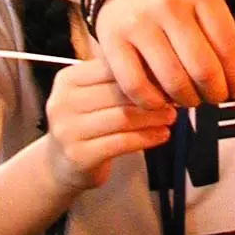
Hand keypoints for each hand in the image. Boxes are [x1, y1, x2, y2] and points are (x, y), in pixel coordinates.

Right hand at [45, 59, 176, 189]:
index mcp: (67, 80)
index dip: (142, 73)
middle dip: (151, 97)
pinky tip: (162, 135)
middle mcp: (63, 103)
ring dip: (152, 118)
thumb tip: (160, 72)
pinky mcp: (80, 155)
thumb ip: (115, 83)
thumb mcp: (91, 98)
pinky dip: (147, 138)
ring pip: (122, 118)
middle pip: (118, 94)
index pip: (110, 69)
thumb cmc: (85, 126)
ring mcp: (68, 131)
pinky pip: (122, 142)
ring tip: (171, 117)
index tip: (166, 79)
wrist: (60, 165)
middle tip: (174, 100)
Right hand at [94, 0, 234, 108]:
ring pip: (174, 82)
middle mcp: (167, 3)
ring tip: (190, 98)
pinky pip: (137, 87)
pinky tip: (162, 101)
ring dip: (188, 101)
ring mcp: (137, 22)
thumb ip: (224, 43)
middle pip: (204, 69)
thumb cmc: (173, 5)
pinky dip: (154, 103)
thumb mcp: (203, 8)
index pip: (230, 47)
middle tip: (214, 97)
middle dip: (215, 93)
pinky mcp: (111, 41)